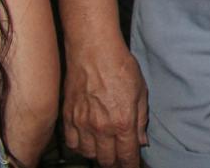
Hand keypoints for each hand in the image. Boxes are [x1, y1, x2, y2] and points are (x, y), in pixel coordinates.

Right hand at [61, 41, 147, 167]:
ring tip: (106, 150)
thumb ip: (141, 120)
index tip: (133, 167)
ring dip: (99, 156)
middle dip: (116, 162)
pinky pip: (73, 144)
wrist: (93, 52)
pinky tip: (88, 142)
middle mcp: (101, 128)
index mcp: (123, 122)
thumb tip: (141, 141)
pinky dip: (81, 148)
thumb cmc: (120, 67)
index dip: (131, 165)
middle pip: (107, 160)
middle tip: (121, 158)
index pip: (127, 156)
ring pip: (89, 155)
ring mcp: (82, 124)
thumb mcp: (141, 92)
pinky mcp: (67, 118)